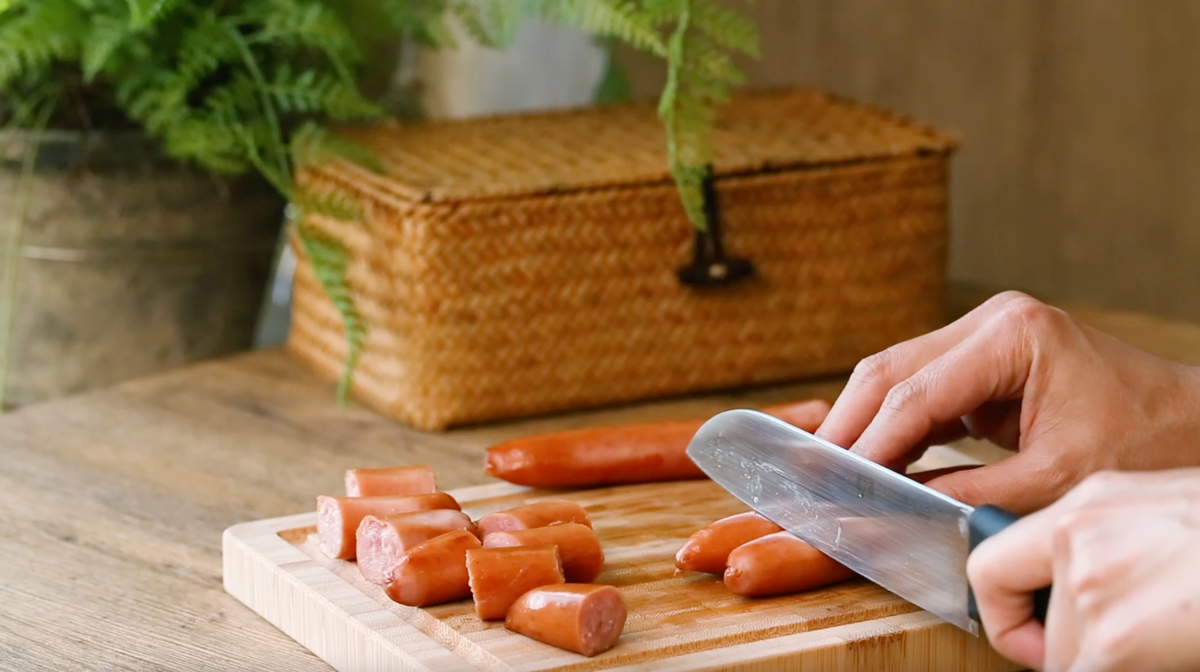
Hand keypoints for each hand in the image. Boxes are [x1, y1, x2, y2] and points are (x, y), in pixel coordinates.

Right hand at [815, 290, 1199, 512]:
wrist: (1188, 424)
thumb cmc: (1143, 443)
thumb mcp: (1053, 480)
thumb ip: (967, 495)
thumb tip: (894, 510)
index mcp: (1013, 336)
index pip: (915, 394)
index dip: (868, 444)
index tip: (835, 484)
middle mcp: (991, 322)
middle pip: (888, 370)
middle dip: (847, 426)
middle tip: (811, 473)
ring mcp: (982, 335)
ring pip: (892, 374)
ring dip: (861, 423)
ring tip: (830, 469)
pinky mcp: (980, 359)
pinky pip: (917, 388)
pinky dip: (890, 424)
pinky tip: (869, 457)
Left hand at [967, 469, 1199, 670]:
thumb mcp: (1168, 522)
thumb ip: (1112, 551)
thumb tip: (1080, 601)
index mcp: (1091, 502)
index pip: (994, 554)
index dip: (1004, 606)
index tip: (1031, 631)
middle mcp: (1078, 533)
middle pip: (1017, 605)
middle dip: (1050, 645)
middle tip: (1101, 654)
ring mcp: (1091, 583)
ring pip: (1065, 658)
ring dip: (1108, 664)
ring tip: (1169, 641)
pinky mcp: (1113, 638)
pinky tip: (1172, 652)